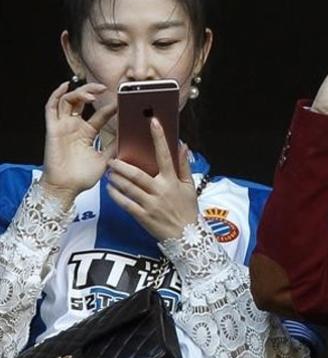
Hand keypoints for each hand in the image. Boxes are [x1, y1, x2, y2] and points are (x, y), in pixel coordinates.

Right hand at [40, 81, 117, 203]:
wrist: (67, 188)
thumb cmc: (82, 177)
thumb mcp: (105, 159)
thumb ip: (115, 146)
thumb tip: (130, 136)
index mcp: (87, 133)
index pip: (100, 114)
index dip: (110, 107)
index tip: (123, 101)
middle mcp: (74, 127)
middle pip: (82, 102)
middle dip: (93, 91)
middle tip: (106, 88)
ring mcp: (63, 127)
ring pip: (68, 101)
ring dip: (80, 92)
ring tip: (93, 92)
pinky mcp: (53, 129)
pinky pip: (51, 108)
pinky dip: (56, 94)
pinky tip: (65, 86)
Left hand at [106, 117, 199, 241]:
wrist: (186, 236)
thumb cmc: (187, 209)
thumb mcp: (189, 186)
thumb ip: (184, 165)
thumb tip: (182, 146)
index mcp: (172, 181)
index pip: (165, 154)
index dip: (159, 137)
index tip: (153, 122)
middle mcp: (160, 191)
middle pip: (136, 174)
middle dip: (121, 165)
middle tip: (111, 159)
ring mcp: (150, 204)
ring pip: (127, 188)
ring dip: (115, 178)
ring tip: (109, 172)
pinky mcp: (142, 216)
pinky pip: (124, 203)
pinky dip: (115, 195)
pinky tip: (110, 188)